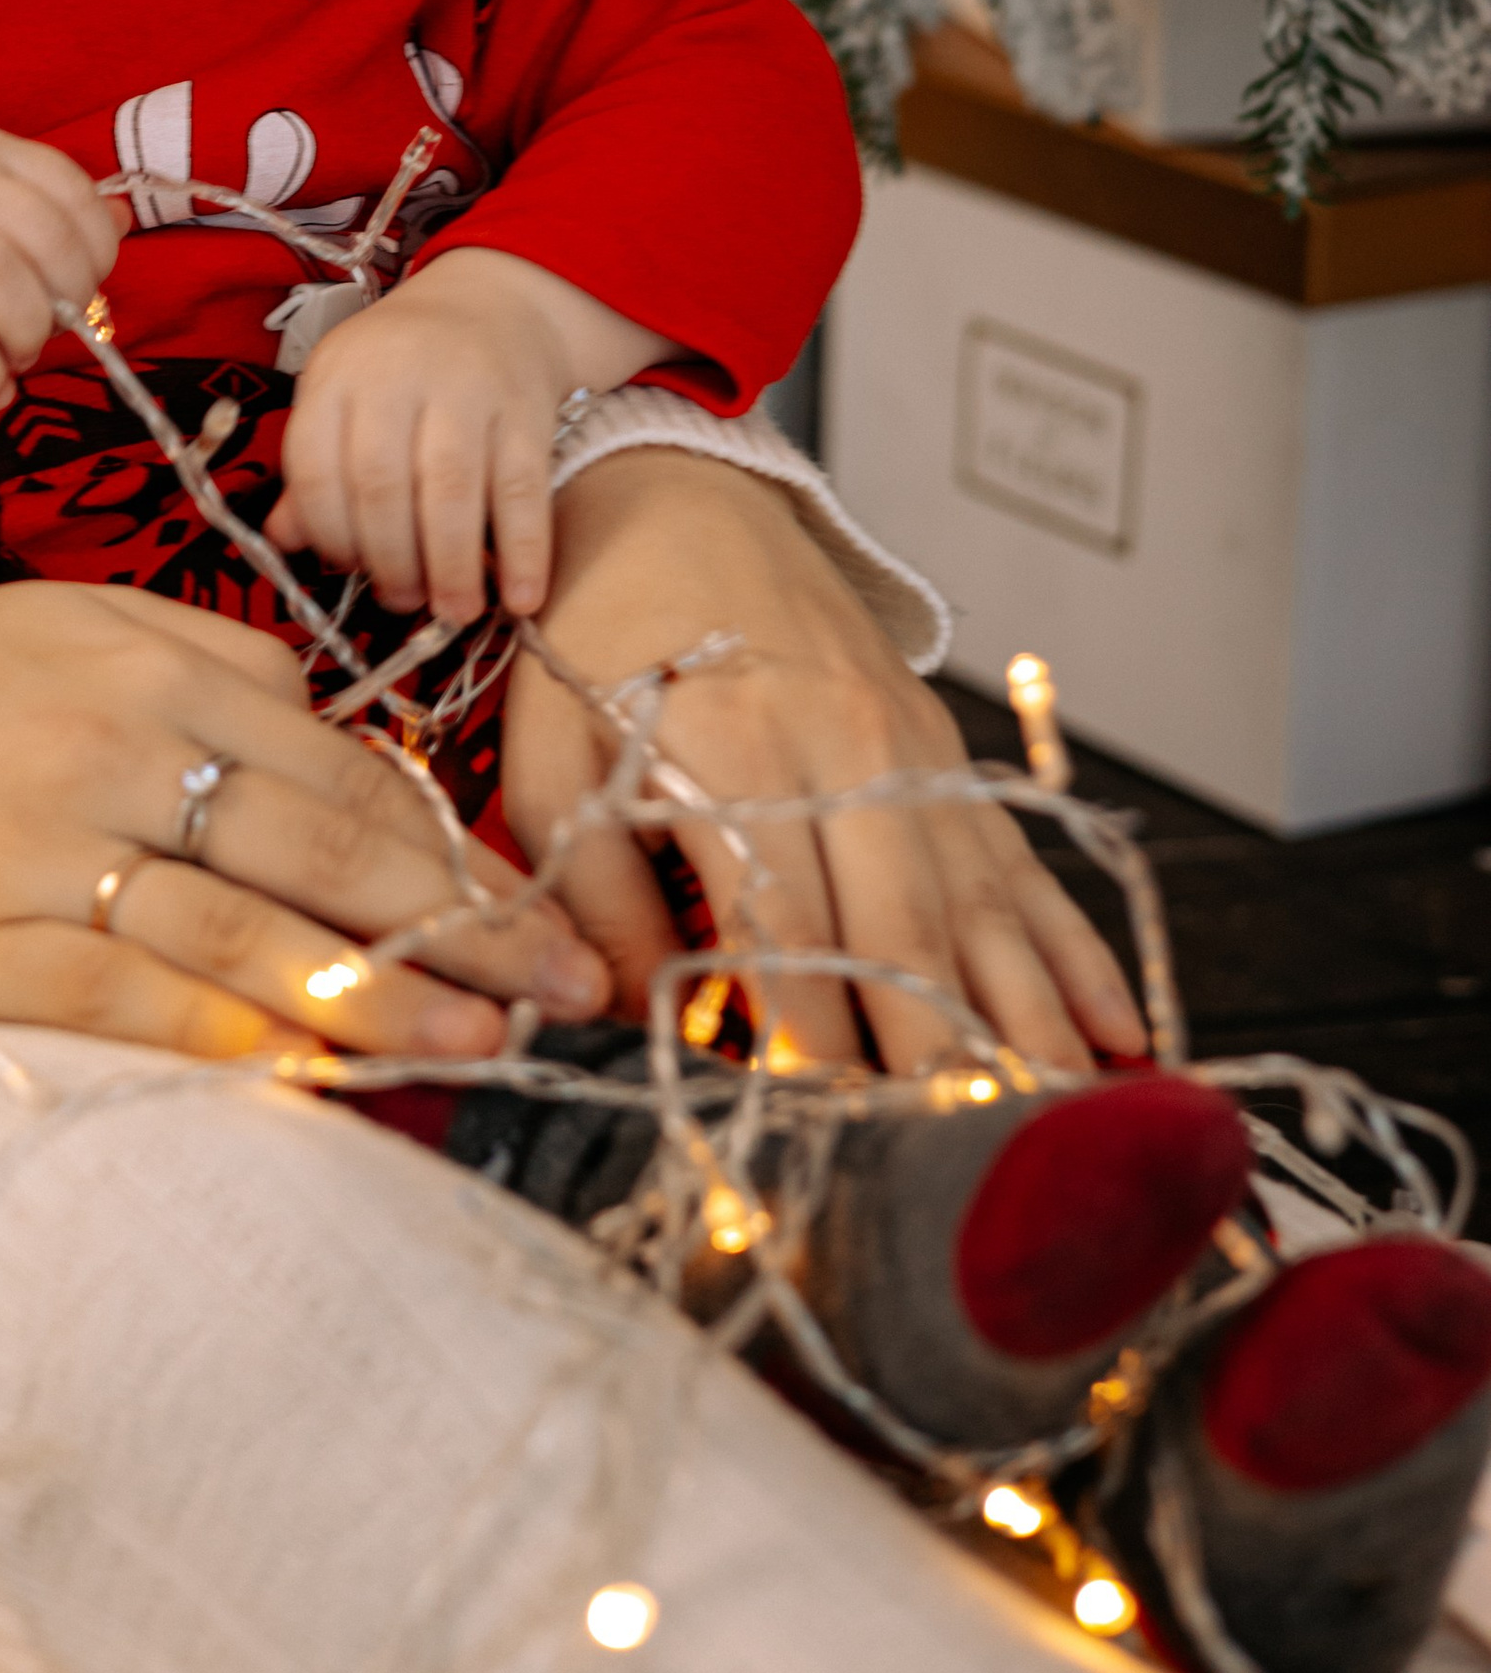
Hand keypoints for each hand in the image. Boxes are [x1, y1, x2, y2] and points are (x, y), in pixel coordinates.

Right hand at [0, 580, 610, 1062]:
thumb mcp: (86, 626)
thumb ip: (220, 662)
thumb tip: (343, 727)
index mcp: (156, 672)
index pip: (342, 772)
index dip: (456, 849)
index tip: (545, 910)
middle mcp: (112, 755)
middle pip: (320, 852)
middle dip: (462, 928)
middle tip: (565, 990)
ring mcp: (43, 855)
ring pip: (242, 935)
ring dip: (377, 997)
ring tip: (481, 1042)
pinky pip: (127, 1002)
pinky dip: (227, 1040)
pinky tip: (317, 1071)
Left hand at [273, 246, 665, 625]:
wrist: (492, 299)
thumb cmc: (402, 364)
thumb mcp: (343, 395)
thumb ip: (316, 468)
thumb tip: (283, 540)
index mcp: (338, 375)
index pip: (314, 465)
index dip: (327, 532)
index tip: (346, 570)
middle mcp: (397, 376)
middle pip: (381, 483)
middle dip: (390, 559)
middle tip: (403, 601)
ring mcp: (467, 390)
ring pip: (450, 489)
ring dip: (450, 565)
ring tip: (454, 611)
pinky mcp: (525, 410)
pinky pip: (523, 490)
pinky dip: (524, 551)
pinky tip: (520, 598)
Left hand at [504, 447, 1147, 1078]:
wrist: (676, 499)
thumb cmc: (595, 638)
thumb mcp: (551, 751)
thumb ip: (590, 888)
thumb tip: (623, 1015)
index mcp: (736, 747)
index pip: (786, 924)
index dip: (810, 1039)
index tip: (828, 1138)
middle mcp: (846, 748)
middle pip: (904, 932)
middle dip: (936, 1061)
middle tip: (968, 1173)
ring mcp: (913, 752)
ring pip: (982, 913)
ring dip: (1026, 1027)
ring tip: (1065, 1133)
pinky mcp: (947, 756)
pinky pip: (1024, 869)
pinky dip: (1076, 957)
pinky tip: (1120, 1038)